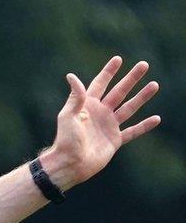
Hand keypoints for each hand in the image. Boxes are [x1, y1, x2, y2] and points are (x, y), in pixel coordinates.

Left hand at [47, 56, 160, 189]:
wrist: (70, 164)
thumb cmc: (66, 140)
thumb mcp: (68, 116)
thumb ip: (75, 97)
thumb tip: (72, 76)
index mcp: (87, 105)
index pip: (100, 84)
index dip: (109, 72)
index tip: (118, 59)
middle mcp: (99, 113)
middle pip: (119, 92)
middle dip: (131, 78)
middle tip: (144, 65)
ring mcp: (108, 126)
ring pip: (129, 108)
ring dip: (142, 97)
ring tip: (155, 84)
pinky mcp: (115, 140)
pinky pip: (133, 131)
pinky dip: (144, 126)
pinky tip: (156, 118)